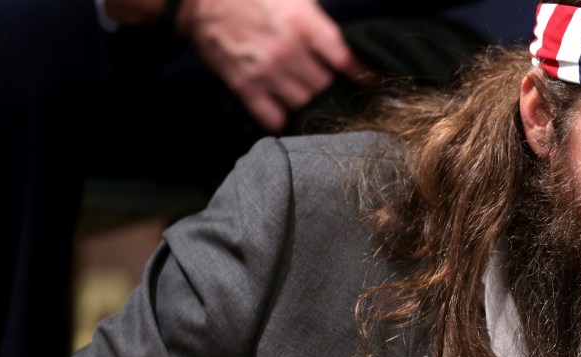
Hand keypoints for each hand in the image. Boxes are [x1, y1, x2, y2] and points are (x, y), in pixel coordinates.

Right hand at [177, 0, 377, 131]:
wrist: (200, 1)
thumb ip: (319, 20)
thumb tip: (348, 42)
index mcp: (303, 22)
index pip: (345, 58)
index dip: (366, 75)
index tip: (381, 86)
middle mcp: (288, 51)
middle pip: (326, 86)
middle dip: (333, 88)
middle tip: (339, 92)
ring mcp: (266, 72)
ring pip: (305, 103)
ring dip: (312, 104)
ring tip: (315, 103)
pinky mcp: (246, 87)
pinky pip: (275, 119)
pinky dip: (285, 121)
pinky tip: (290, 115)